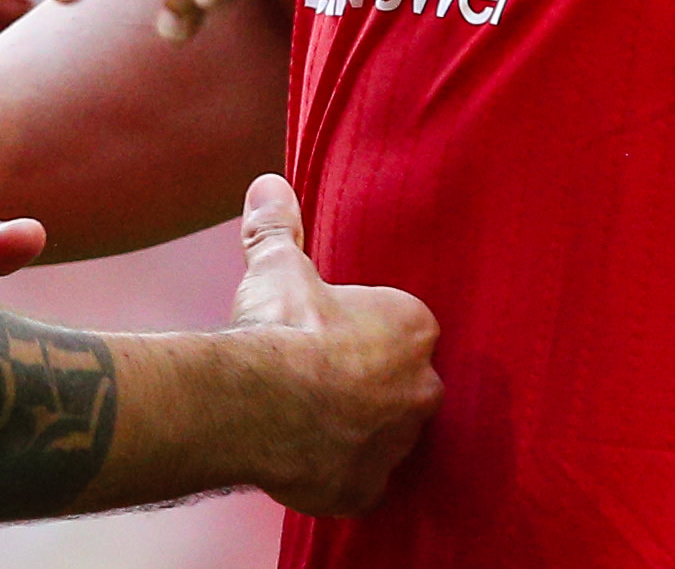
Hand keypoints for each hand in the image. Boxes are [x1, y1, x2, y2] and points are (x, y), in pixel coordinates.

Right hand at [227, 174, 438, 516]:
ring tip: (305, 414)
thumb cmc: (279, 327)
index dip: (366, 328)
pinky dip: (334, 470)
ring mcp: (396, 446)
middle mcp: (420, 390)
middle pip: (404, 384)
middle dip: (370, 381)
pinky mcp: (366, 489)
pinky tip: (301, 453)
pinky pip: (358, 479)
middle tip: (319, 373)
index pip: (405, 327)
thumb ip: (277, 226)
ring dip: (355, 427)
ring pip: (384, 435)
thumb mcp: (276, 265)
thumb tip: (267, 184)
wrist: (254, 401)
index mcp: (412, 329)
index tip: (331, 330)